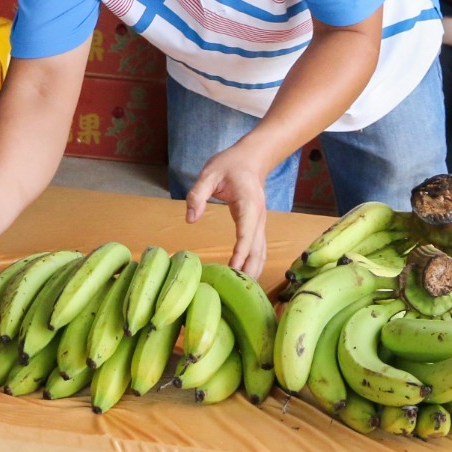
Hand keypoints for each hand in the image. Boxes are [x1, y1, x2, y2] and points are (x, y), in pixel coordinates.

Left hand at [184, 141, 271, 279]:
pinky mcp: (257, 226)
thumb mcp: (209, 173)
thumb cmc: (229, 165)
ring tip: (243, 292)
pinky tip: (245, 277)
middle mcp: (259, 217)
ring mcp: (260, 222)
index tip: (233, 268)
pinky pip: (259, 249)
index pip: (246, 232)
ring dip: (254, 270)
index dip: (241, 251)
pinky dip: (254, 264)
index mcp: (248, 204)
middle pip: (257, 249)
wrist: (251, 159)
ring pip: (261, 252)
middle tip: (238, 291)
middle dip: (249, 269)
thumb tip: (190, 218)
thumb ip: (198, 194)